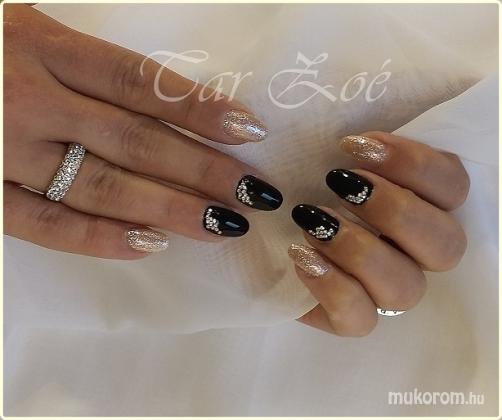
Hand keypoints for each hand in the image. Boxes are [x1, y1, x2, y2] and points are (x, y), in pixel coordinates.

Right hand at [4, 5, 282, 258]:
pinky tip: (149, 246)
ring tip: (219, 225)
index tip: (249, 131)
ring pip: (99, 186)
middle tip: (253, 194)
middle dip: (201, 170)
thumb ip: (84, 64)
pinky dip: (98, 238)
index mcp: (40, 44)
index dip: (199, 108)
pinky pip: (44, 224)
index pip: (140, 82)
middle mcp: (27, 97)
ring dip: (166, 209)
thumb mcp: (23, 28)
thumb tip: (164, 104)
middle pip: (134, 140)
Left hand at [288, 132, 468, 335]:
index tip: (354, 145)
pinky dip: (331, 287)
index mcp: (421, 203)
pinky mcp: (349, 316)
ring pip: (406, 288)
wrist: (264, 229)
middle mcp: (413, 251)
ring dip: (361, 250)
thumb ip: (352, 143)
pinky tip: (300, 255)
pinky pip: (359, 320)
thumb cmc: (300, 181)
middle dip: (395, 210)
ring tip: (312, 220)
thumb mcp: (321, 152)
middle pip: (447, 246)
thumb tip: (356, 135)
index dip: (415, 164)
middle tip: (340, 182)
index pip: (453, 186)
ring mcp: (383, 289)